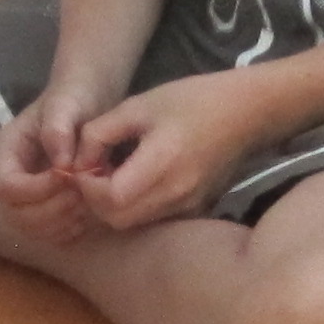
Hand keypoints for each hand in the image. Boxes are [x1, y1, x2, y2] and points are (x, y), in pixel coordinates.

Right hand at [0, 92, 109, 249]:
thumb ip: (58, 129)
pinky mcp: (47, 209)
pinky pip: (51, 235)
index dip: (36, 189)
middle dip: (51, 209)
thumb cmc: (73, 99)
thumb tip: (61, 164)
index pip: (6, 187)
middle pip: (16, 215)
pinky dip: (70, 231)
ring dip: (62, 221)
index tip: (68, 176)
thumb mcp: (66, 103)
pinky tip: (88, 213)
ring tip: (88, 200)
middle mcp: (13, 179)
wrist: (87, 102)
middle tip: (82, 193)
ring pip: (33, 229)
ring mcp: (28, 197)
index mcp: (6, 153)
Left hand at [67, 69, 274, 231]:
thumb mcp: (138, 105)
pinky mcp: (195, 209)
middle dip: (95, 201)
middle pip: (117, 219)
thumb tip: (76, 160)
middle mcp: (176, 192)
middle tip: (93, 174)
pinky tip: (135, 183)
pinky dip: (135, 209)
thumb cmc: (192, 99)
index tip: (83, 166)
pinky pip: (153, 220)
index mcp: (162, 161)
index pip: (111, 197)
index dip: (88, 187)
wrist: (247, 112)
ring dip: (113, 207)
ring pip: (133, 224)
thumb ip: (99, 132)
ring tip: (112, 176)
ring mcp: (188, 205)